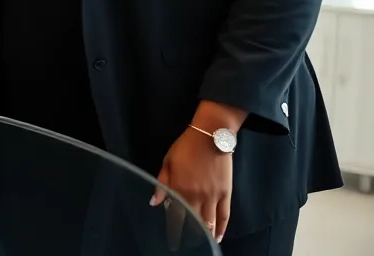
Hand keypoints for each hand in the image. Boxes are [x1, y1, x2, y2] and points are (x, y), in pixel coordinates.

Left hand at [150, 127, 232, 241]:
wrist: (211, 136)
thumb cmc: (185, 147)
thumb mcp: (167, 162)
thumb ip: (161, 184)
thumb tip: (154, 202)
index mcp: (180, 188)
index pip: (176, 215)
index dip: (174, 229)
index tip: (172, 240)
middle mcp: (197, 196)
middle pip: (192, 221)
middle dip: (188, 234)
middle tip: (185, 243)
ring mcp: (213, 196)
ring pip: (209, 222)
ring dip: (204, 234)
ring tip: (200, 242)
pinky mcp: (226, 194)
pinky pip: (225, 216)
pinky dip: (221, 228)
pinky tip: (217, 236)